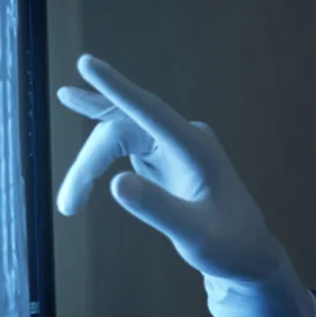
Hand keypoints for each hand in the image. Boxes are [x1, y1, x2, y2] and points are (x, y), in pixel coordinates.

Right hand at [56, 55, 315, 316]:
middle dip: (89, 163)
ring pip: (116, 138)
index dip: (116, 88)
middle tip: (68, 205)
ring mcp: (174, 143)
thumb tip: (116, 183)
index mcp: (197, 150)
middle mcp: (185, 138)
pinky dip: (99, 164)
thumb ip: (159, 209)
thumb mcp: (195, 237)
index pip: (150, 111)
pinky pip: (122, 146)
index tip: (86, 62)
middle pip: (122, 129)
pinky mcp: (165, 154)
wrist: (247, 255)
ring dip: (90, 167)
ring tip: (70, 205)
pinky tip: (80, 181)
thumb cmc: (228, 247)